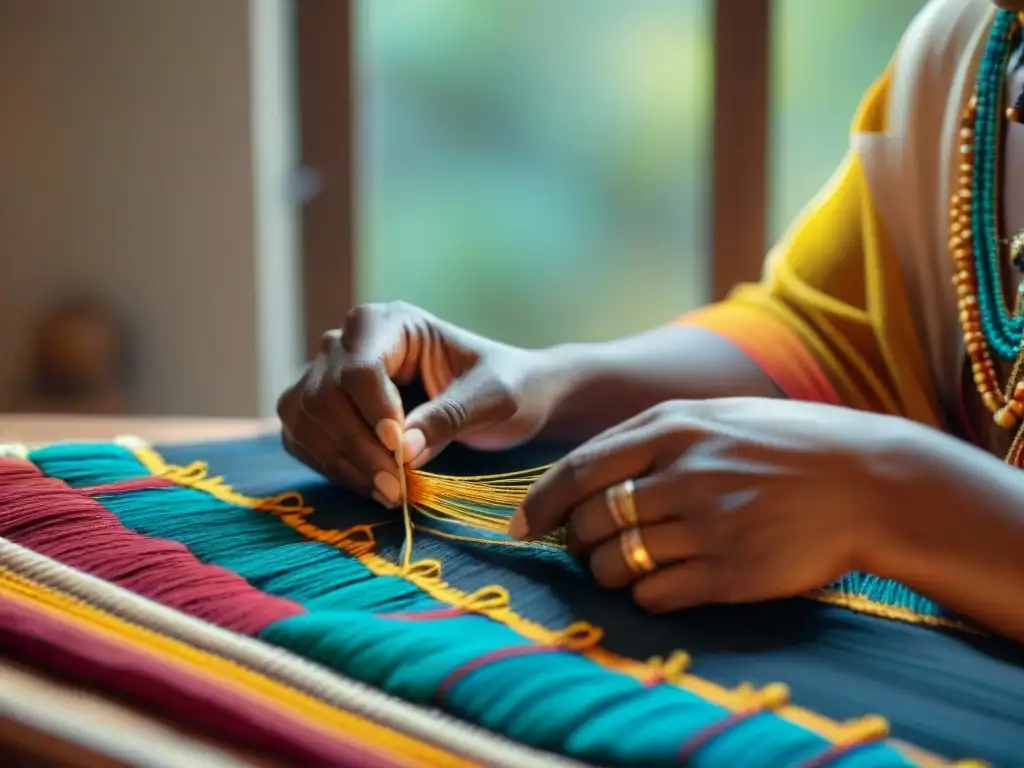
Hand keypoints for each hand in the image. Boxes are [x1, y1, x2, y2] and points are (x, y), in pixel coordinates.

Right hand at [277, 302, 561, 505]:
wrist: (507, 398)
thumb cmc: (505, 385)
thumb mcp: (493, 397)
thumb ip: (449, 417)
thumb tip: (404, 451)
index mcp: (391, 322)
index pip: (358, 366)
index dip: (372, 410)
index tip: (399, 448)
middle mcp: (349, 342)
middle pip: (325, 395)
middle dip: (359, 448)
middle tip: (397, 490)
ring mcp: (328, 374)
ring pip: (306, 418)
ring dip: (343, 463)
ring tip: (389, 493)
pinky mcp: (322, 409)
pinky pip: (303, 438)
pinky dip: (331, 467)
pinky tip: (370, 486)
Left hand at [508, 398, 930, 611]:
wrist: (867, 483)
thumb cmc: (787, 444)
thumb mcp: (717, 415)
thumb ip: (653, 434)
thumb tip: (590, 467)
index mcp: (673, 429)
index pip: (579, 469)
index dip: (541, 502)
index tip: (522, 525)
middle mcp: (681, 475)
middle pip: (590, 521)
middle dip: (575, 540)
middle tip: (584, 546)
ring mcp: (705, 526)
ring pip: (615, 562)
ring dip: (606, 570)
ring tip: (625, 565)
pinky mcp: (729, 573)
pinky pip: (654, 593)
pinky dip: (644, 592)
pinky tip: (662, 581)